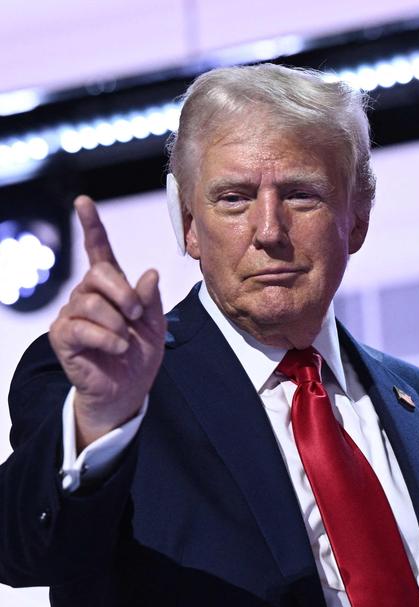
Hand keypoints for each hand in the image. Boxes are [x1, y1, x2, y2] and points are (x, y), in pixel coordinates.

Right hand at [49, 196, 166, 448]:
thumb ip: (151, 300)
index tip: (84, 202)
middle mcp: (86, 295)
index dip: (92, 226)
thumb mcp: (155, 325)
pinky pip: (83, 327)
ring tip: (126, 340)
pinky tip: (117, 348)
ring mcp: (71, 314)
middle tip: (137, 317)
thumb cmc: (140, 354)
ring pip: (92, 302)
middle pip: (99, 273)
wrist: (127, 390)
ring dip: (119, 323)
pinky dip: (108, 339)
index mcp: (111, 288)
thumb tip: (149, 273)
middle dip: (125, 294)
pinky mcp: (63, 336)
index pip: (98, 251)